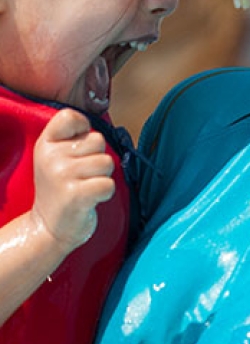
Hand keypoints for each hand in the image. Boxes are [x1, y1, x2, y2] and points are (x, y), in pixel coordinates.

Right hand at [31, 109, 115, 251]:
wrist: (47, 228)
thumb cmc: (61, 187)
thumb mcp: (57, 157)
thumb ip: (74, 137)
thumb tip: (97, 124)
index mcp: (46, 143)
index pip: (70, 116)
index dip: (83, 127)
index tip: (78, 145)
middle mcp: (51, 157)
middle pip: (98, 140)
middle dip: (97, 157)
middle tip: (81, 175)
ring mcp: (62, 175)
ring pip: (107, 162)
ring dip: (102, 176)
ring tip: (85, 186)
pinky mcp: (76, 195)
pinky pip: (109, 183)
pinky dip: (105, 192)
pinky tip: (90, 199)